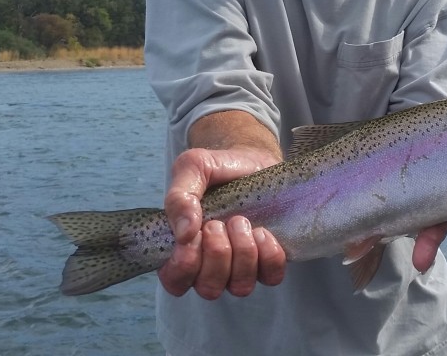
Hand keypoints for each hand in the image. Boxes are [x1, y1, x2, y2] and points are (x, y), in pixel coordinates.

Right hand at [158, 147, 286, 299]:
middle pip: (209, 287)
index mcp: (184, 250)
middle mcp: (211, 265)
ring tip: (242, 221)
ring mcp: (241, 266)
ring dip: (242, 253)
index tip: (196, 233)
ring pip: (240, 286)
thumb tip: (184, 234)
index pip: (176, 282)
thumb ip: (179, 198)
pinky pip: (271, 277)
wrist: (253, 159)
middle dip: (217, 253)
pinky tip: (263, 232)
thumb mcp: (192, 168)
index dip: (185, 265)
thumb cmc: (218, 167)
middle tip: (220, 222)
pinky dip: (268, 256)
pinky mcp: (269, 261)